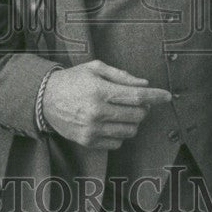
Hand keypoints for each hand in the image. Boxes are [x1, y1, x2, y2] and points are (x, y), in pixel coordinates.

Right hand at [42, 60, 171, 148]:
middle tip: (135, 101)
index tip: (167, 96)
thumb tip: (144, 83)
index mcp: (99, 91)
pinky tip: (110, 122)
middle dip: (143, 108)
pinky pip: (117, 143)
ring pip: (130, 131)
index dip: (155, 96)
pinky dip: (120, 133)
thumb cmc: (73, 80)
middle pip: (137, 115)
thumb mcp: (95, 68)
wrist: (45, 99)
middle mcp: (97, 112)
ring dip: (132, 121)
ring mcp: (92, 130)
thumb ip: (121, 76)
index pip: (136, 96)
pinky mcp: (88, 142)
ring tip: (121, 111)